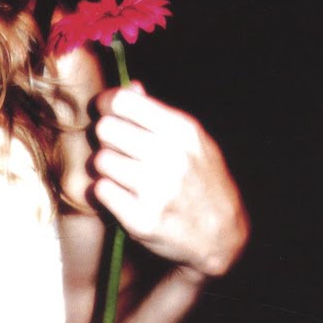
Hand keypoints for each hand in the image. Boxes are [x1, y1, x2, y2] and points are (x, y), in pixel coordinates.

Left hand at [91, 82, 248, 280]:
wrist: (222, 235)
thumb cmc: (203, 181)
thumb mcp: (194, 142)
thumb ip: (159, 114)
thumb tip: (129, 88)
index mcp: (183, 132)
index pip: (124, 102)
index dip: (107, 104)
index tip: (106, 112)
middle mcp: (171, 158)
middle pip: (105, 129)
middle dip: (107, 138)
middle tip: (119, 150)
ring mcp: (156, 190)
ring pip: (100, 160)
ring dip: (106, 168)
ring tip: (124, 176)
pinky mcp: (141, 220)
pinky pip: (101, 191)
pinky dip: (107, 192)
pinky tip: (123, 195)